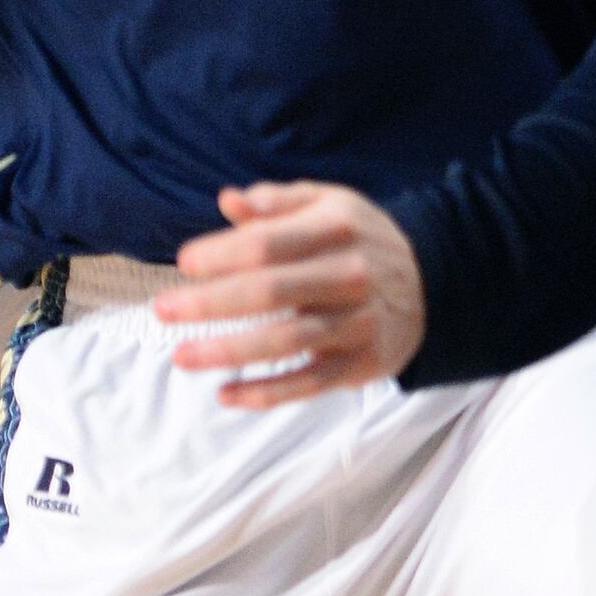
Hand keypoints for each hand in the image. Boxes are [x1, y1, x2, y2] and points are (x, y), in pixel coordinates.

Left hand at [155, 182, 425, 407]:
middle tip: (162, 310)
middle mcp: (348, 276)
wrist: (433, 284)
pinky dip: (267, 393)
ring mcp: (356, 325)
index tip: (184, 262)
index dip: (222, 253)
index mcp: (335, 229)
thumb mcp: (328, 204)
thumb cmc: (360, 239)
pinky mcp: (360, 365)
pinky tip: (226, 394)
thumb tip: (227, 201)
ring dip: (229, 352)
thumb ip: (276, 202)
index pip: (268, 243)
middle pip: (271, 292)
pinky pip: (309, 384)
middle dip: (211, 303)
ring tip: (182, 357)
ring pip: (286, 342)